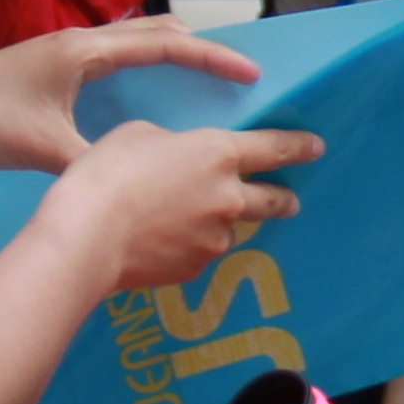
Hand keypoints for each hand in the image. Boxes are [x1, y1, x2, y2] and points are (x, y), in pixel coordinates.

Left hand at [0, 20, 259, 175]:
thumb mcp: (47, 149)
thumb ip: (97, 160)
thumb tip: (140, 180)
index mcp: (83, 51)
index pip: (164, 44)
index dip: (212, 58)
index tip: (251, 72)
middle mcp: (79, 43)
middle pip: (157, 32)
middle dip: (202, 49)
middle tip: (240, 75)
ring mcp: (66, 54)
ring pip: (136, 43)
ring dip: (174, 57)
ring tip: (210, 85)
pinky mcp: (55, 70)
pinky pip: (116, 61)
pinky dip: (147, 72)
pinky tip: (155, 102)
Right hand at [58, 118, 318, 291]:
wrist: (86, 237)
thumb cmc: (106, 174)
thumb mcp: (139, 135)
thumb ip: (173, 146)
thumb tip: (178, 161)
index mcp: (217, 154)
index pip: (273, 148)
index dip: (298, 147)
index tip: (317, 147)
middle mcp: (228, 198)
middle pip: (271, 199)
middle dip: (284, 198)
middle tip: (290, 200)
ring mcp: (214, 238)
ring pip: (229, 228)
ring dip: (220, 224)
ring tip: (188, 221)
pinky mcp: (195, 267)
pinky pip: (201, 252)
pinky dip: (190, 245)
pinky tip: (162, 242)